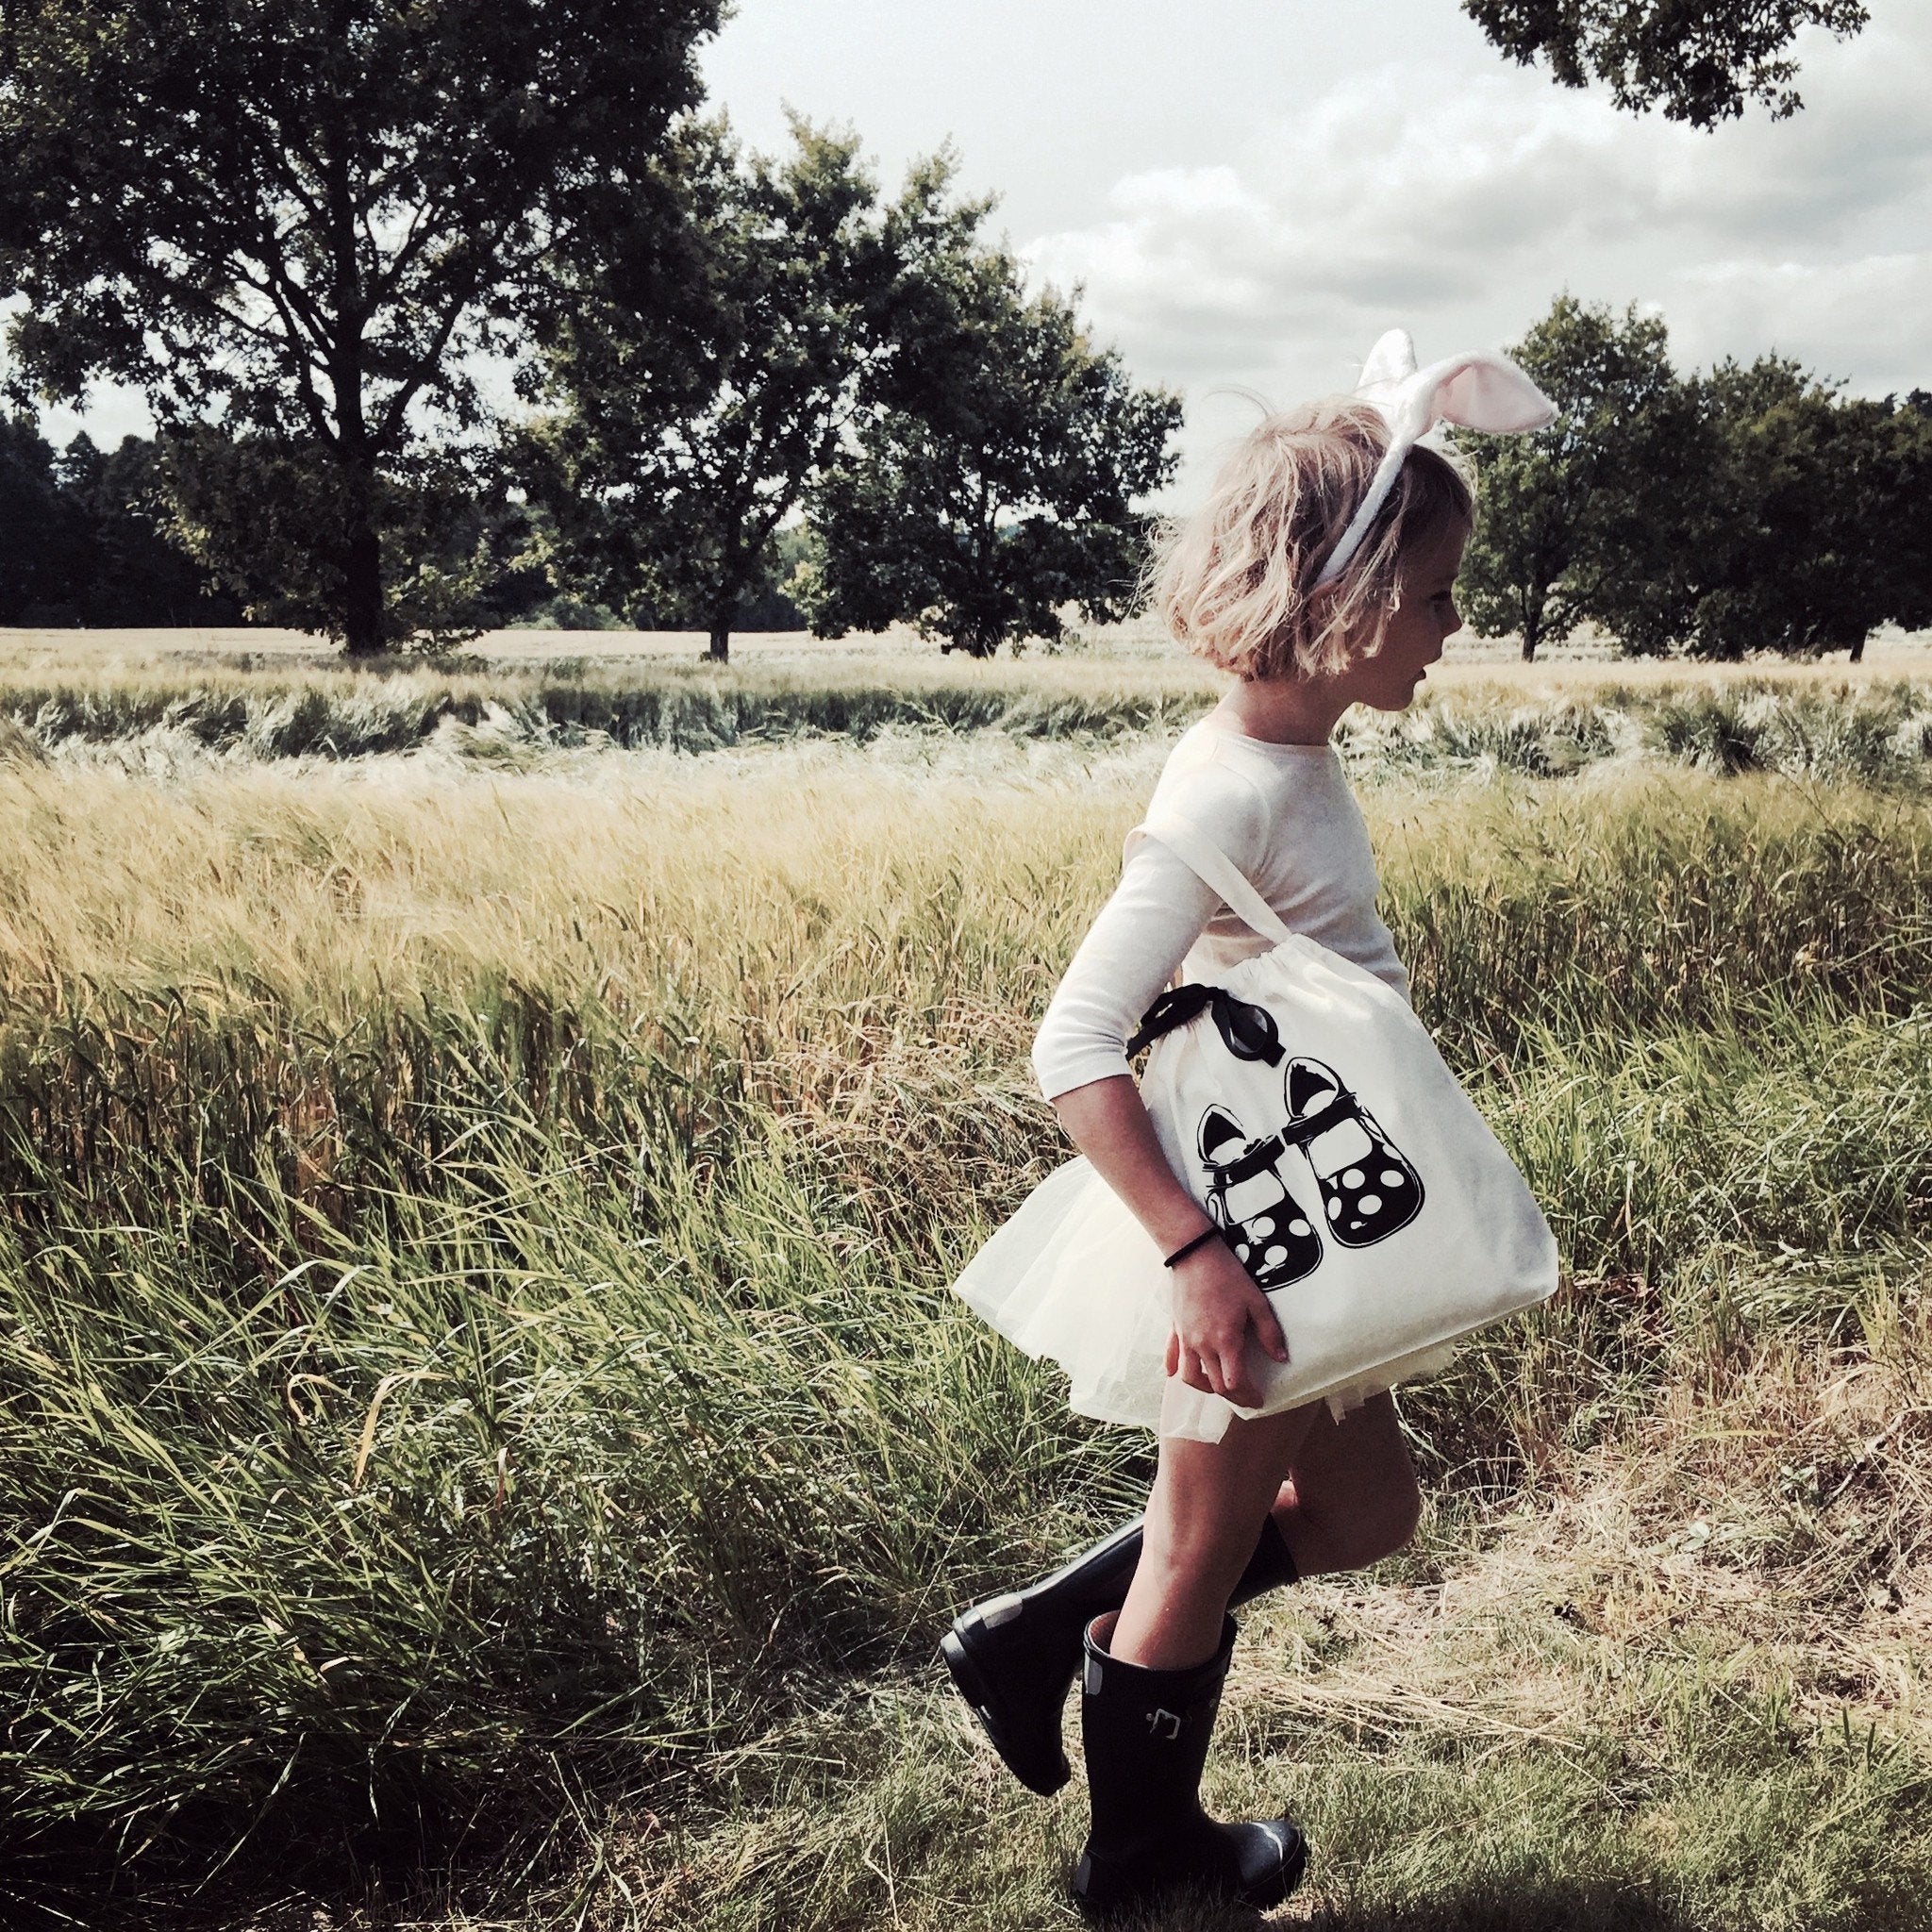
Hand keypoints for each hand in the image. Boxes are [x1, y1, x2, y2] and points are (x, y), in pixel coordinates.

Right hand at [1163, 1234, 1289, 1408]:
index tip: (1258, 1399)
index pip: (1235, 1382)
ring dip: (1205, 1386)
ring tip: (1217, 1385)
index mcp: (1225, 1341)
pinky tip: (1174, 1373)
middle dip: (1233, 1396)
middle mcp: (1202, 1345)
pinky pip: (1171, 1355)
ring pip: (1190, 1376)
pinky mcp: (1175, 1328)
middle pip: (1214, 1384)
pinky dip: (1174, 1367)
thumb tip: (1281, 1357)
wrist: (1194, 1254)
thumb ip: (1269, 1333)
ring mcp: (1185, 1338)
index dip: (1248, 1395)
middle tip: (1246, 1396)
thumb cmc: (1227, 1275)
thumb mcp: (1256, 1302)